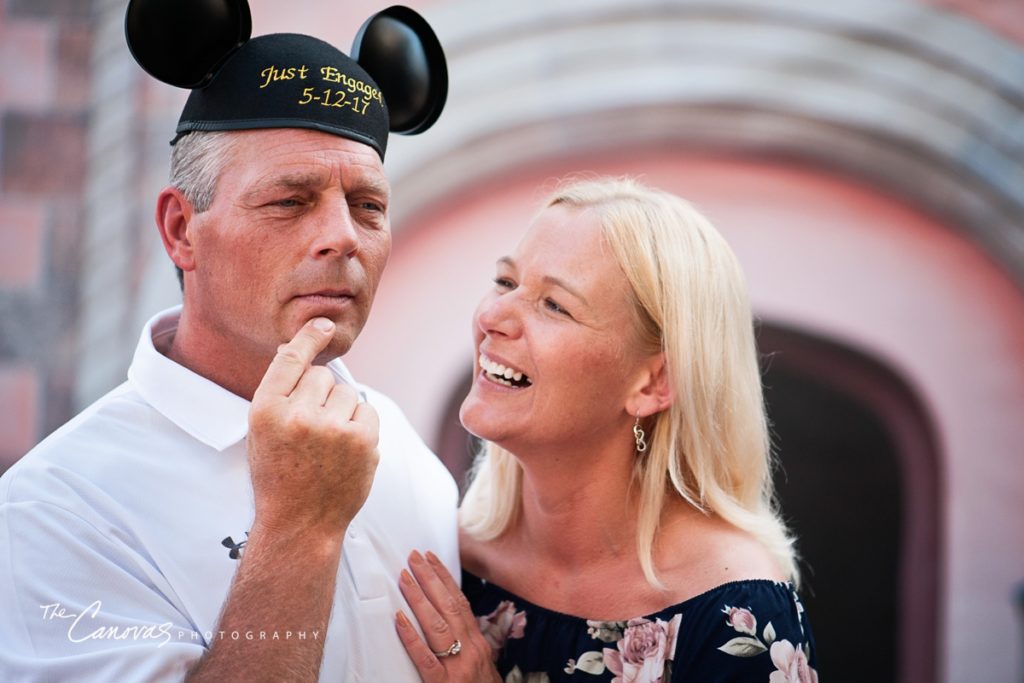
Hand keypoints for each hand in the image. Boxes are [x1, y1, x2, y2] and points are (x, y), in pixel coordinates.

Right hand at [247, 317, 379, 537]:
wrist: (300, 523)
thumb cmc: (279, 474)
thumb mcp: (262, 431)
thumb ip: (281, 392)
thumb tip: (305, 347)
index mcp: (265, 410)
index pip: (290, 358)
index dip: (308, 337)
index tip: (323, 324)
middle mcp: (297, 415)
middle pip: (322, 376)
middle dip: (320, 394)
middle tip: (310, 430)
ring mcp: (332, 428)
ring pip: (347, 392)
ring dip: (341, 409)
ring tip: (327, 442)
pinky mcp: (362, 440)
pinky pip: (367, 409)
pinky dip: (360, 423)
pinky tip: (345, 448)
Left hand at [396, 551, 501, 682]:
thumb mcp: (482, 667)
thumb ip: (468, 645)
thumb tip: (449, 622)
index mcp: (479, 645)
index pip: (461, 603)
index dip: (445, 578)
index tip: (431, 558)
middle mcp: (472, 651)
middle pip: (449, 607)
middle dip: (430, 579)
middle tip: (413, 556)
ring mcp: (458, 668)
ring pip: (437, 626)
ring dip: (419, 598)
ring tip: (404, 576)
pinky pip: (425, 659)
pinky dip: (411, 638)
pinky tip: (398, 620)